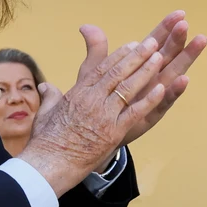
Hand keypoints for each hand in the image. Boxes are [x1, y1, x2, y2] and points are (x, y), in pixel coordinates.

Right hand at [22, 27, 164, 194]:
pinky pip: (135, 112)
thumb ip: (50, 96)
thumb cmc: (46, 141)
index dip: (119, 55)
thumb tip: (45, 86)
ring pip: (128, 88)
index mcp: (78, 93)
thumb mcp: (46, 112)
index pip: (102, 68)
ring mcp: (104, 115)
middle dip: (137, 56)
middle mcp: (92, 100)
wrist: (49, 164)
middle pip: (118, 73)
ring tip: (159, 57)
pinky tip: (161, 88)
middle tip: (152, 42)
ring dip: (146, 71)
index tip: (132, 44)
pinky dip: (149, 100)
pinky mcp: (113, 132)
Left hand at [104, 10, 206, 145]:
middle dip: (177, 39)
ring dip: (185, 58)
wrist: (94, 132)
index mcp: (139, 65)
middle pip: (168, 54)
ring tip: (198, 42)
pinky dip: (174, 91)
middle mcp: (151, 78)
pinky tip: (184, 80)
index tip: (179, 13)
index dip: (166, 28)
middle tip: (186, 23)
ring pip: (173, 74)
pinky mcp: (151, 114)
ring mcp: (153, 96)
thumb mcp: (95, 72)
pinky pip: (164, 102)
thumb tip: (85, 26)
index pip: (155, 42)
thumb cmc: (98, 100)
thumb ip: (97, 49)